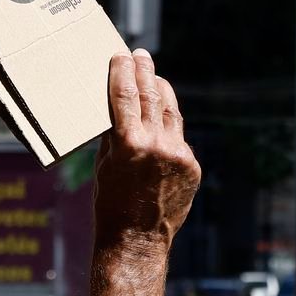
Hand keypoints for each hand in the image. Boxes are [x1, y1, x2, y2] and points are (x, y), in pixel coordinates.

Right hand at [93, 50, 200, 250]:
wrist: (136, 240)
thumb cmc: (110, 205)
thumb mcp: (104, 166)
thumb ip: (113, 136)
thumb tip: (116, 109)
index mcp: (128, 143)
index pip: (124, 95)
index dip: (122, 71)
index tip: (121, 55)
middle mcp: (157, 144)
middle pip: (151, 96)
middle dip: (145, 72)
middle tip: (141, 55)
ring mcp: (179, 155)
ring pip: (171, 112)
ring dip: (161, 92)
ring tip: (155, 77)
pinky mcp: (192, 166)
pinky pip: (179, 137)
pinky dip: (168, 127)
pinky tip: (161, 120)